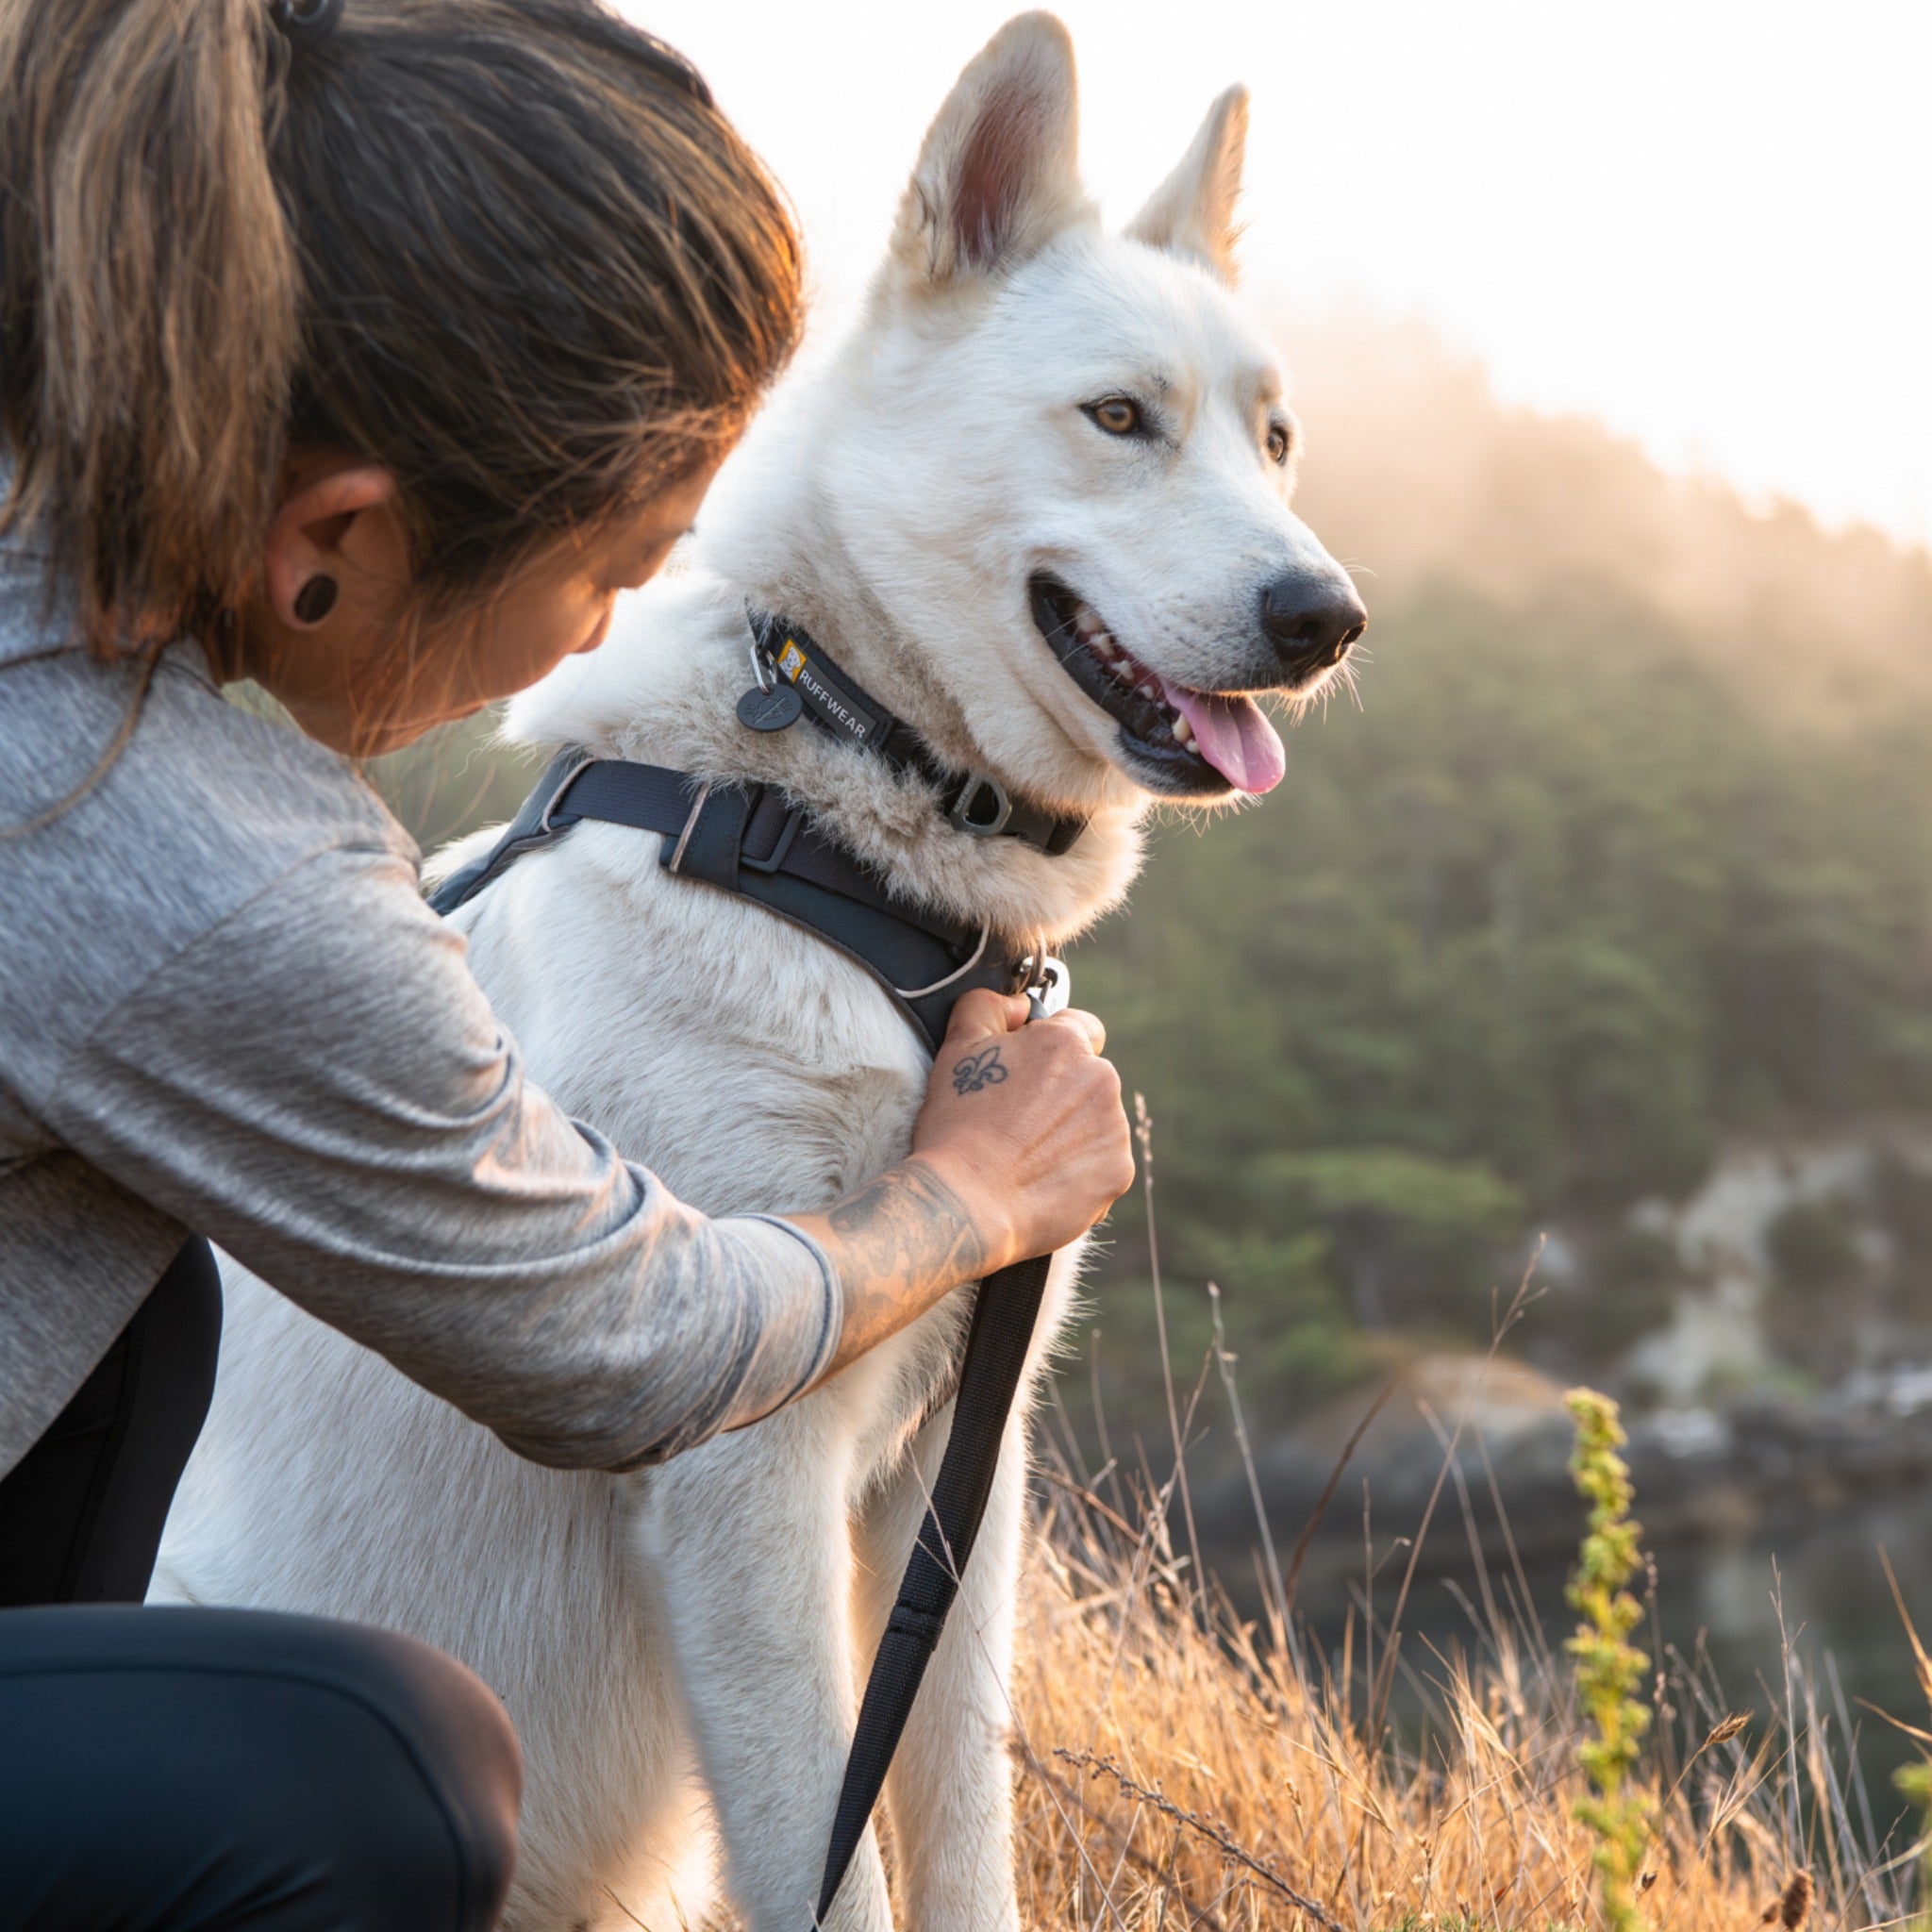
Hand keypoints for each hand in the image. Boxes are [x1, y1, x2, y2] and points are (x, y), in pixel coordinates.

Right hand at [910, 989, 1134, 1271]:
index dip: (1052, 1048)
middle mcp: (1101, 1080)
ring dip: (1072, 1132)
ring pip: (1097, 1122)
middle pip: (1089, 1078)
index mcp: (1066, 1043)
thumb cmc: (956, 1126)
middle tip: (1018, 1122)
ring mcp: (1114, 1129)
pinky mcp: (1118, 1173)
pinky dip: (1079, 1171)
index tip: (1029, 1074)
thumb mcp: (956, 1047)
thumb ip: (988, 1006)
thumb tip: (1020, 1006)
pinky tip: (1042, 1181)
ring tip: (1026, 1156)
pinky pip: (1102, 1164)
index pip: (1081, 1027)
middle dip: (1061, 1093)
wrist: (966, 1204)